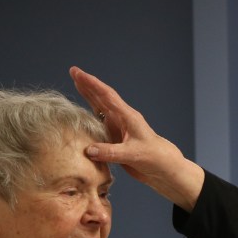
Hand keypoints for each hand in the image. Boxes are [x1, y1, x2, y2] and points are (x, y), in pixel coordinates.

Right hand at [69, 67, 204, 211]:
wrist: (163, 167)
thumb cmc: (153, 158)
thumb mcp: (132, 155)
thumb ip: (111, 152)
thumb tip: (88, 150)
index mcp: (128, 116)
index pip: (107, 96)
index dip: (92, 84)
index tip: (79, 74)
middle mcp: (122, 118)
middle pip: (102, 97)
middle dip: (87, 84)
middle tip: (73, 71)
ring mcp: (119, 126)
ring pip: (100, 107)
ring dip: (88, 96)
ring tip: (76, 83)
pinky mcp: (116, 136)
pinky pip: (100, 122)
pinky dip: (90, 114)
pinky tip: (82, 110)